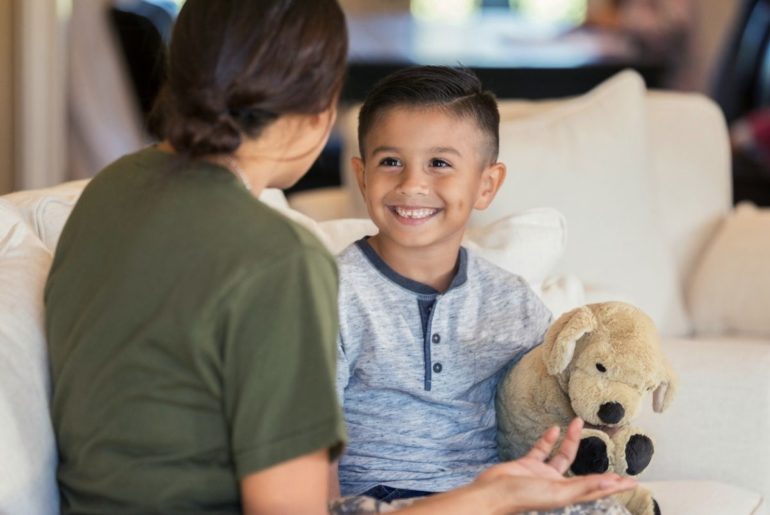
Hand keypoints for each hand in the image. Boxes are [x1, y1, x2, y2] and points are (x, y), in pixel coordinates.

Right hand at [475, 418, 635, 512]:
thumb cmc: (523, 497)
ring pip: (562, 456)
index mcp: (568, 495)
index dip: (614, 486)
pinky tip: (554, 428)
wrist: (492, 493)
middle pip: (585, 476)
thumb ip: (584, 486)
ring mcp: (543, 475)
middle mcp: (558, 485)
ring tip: (577, 423)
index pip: (597, 489)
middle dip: (600, 469)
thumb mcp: (558, 492)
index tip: (632, 482)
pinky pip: (541, 450)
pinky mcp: (528, 465)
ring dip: (570, 440)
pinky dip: (548, 439)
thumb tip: (611, 482)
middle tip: (615, 461)